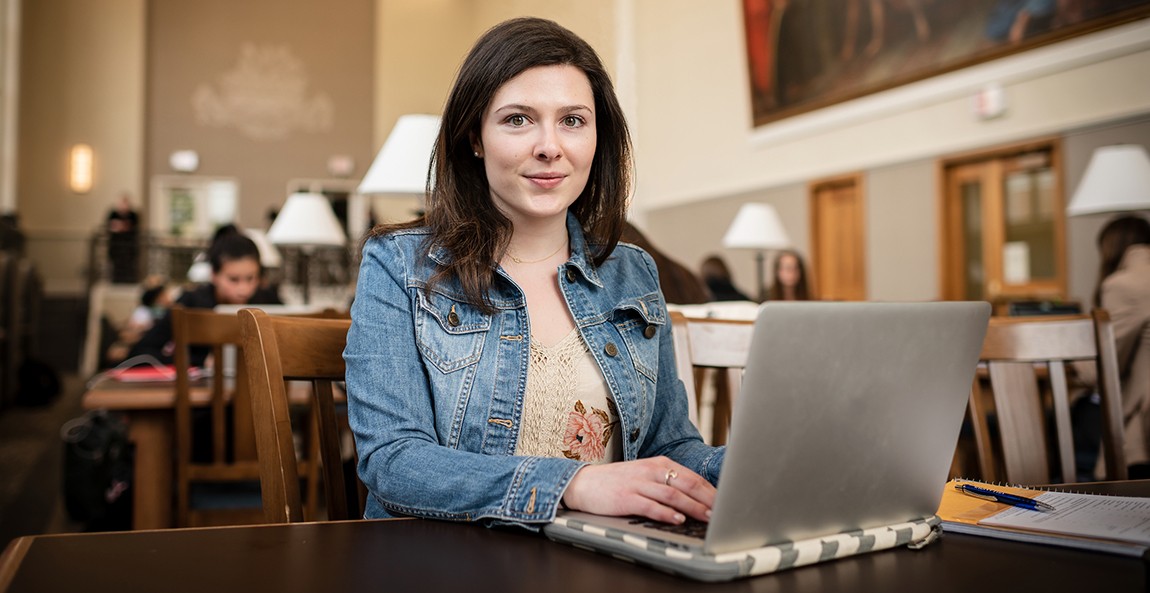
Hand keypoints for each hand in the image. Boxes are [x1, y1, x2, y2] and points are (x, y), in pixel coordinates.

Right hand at [561, 456, 714, 524]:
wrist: (584, 483)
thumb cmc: (617, 482)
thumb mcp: (645, 476)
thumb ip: (668, 483)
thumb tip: (696, 498)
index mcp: (659, 464)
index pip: (692, 478)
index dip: (711, 491)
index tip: (726, 503)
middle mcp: (651, 471)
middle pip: (687, 485)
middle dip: (708, 499)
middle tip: (724, 511)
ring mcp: (639, 484)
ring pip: (673, 495)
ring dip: (693, 507)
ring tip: (708, 517)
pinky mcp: (627, 497)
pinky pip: (651, 505)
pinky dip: (666, 513)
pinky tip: (678, 519)